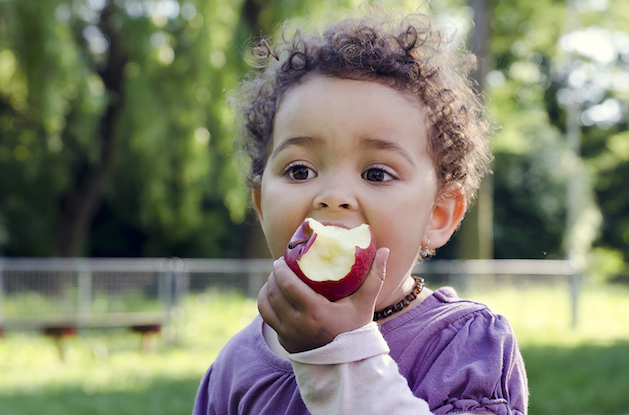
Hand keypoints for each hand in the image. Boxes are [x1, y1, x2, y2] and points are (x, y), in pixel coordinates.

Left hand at [258, 247, 388, 353]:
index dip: (280, 270)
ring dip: (267, 288)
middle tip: (278, 265)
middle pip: (275, 292)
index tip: (281, 259)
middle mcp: (297, 324)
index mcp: (314, 312)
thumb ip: (376, 277)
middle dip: (273, 276)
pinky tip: (271, 294)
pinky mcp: (283, 340)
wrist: (346, 364)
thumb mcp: (365, 304)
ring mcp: (287, 334)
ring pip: (266, 305)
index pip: (288, 285)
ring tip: (274, 278)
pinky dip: (265, 303)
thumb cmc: (355, 330)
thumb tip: (385, 250)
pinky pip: (266, 317)